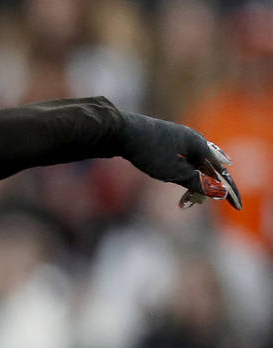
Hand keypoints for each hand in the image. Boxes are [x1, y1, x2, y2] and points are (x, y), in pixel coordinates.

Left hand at [121, 112, 241, 210]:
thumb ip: (196, 182)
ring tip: (184, 201)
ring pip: (194, 165)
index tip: (236, 206)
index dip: (228, 190)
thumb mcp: (173, 172)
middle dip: (205, 188)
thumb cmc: (148, 151)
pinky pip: (182, 161)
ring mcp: (178, 139)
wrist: (120, 132)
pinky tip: (179, 182)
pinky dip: (182, 176)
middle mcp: (192, 139)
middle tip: (192, 203)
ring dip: (192, 184)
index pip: (221, 171)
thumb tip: (218, 191)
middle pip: (208, 168)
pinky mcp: (165, 142)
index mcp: (199, 144)